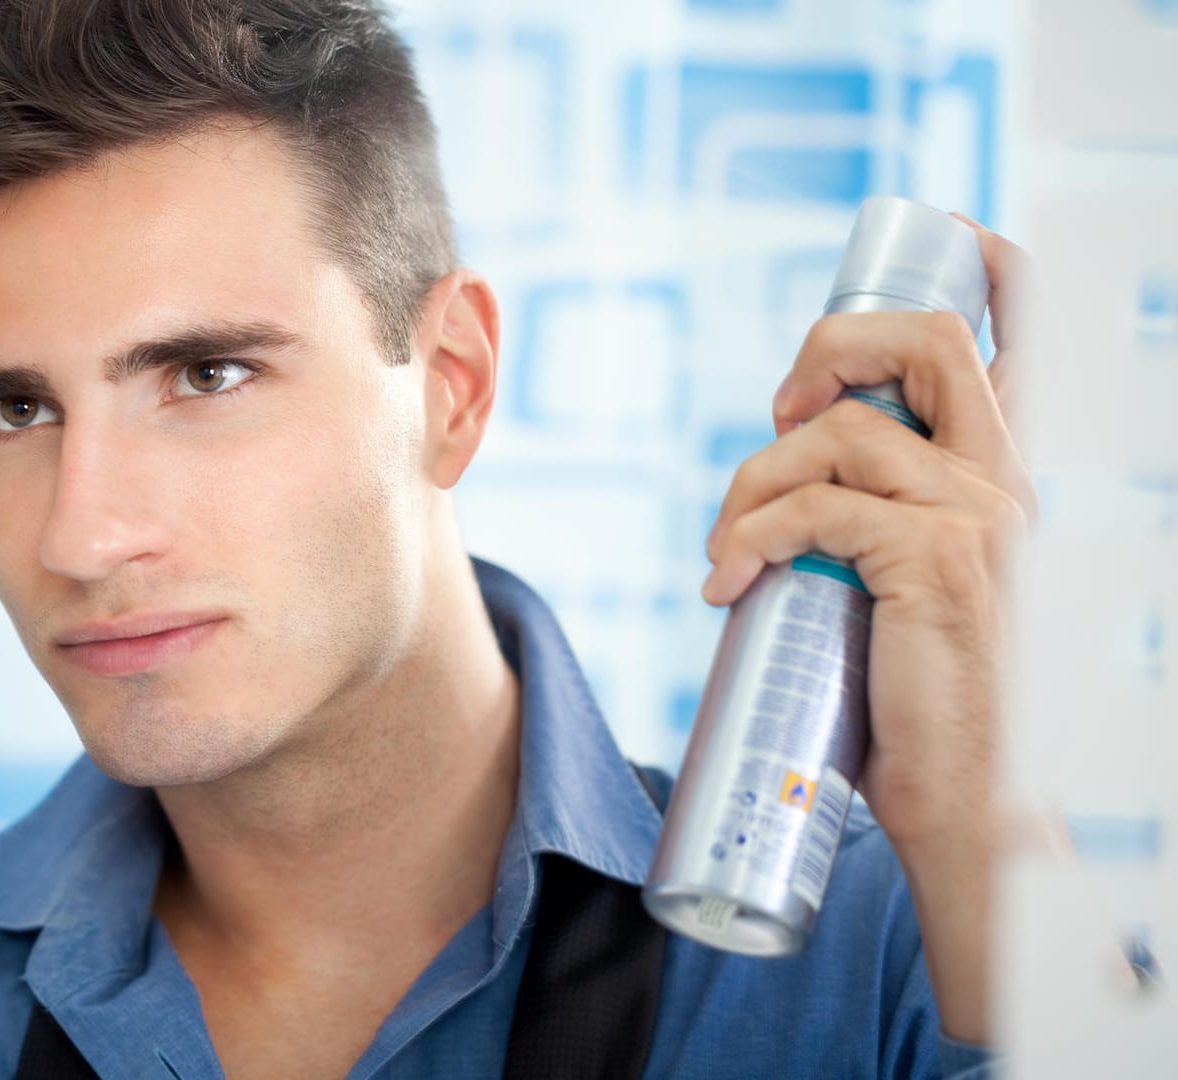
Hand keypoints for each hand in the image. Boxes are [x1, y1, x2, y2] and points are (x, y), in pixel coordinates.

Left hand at [700, 218, 1036, 1041]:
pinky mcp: (931, 561)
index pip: (1015, 327)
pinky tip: (725, 586)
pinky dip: (748, 539)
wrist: (960, 792)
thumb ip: (866, 513)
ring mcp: (975, 514)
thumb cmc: (910, 687)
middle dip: (824, 352)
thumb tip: (775, 480)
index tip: (890, 282)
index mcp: (998, 467)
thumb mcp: (894, 578)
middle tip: (778, 420)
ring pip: (834, 437)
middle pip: (923, 337)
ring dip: (750, 485)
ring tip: (727, 554)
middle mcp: (1002, 474)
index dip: (970, 264)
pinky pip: (813, 511)